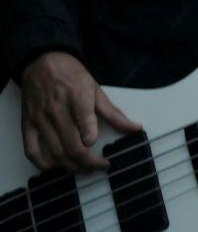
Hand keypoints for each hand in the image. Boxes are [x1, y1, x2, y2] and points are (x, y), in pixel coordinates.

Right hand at [20, 51, 141, 171]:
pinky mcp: (28, 124)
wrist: (42, 62)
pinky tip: (56, 166)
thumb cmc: (71, 75)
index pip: (84, 119)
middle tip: (100, 166)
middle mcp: (57, 109)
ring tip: (84, 169)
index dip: (92, 137)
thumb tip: (134, 128)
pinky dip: (43, 164)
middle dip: (88, 162)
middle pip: (71, 145)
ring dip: (71, 166)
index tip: (103, 153)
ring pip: (55, 151)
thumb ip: (114, 113)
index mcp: (77, 97)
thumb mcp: (96, 90)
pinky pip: (31, 150)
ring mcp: (40, 118)